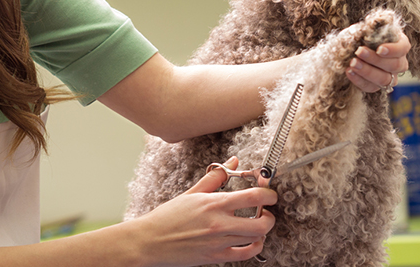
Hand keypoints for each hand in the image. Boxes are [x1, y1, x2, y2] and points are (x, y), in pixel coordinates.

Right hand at [135, 157, 276, 266]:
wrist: (149, 241)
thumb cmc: (167, 217)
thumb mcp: (192, 193)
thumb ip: (215, 178)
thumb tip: (233, 162)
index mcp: (214, 203)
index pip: (254, 196)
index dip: (269, 194)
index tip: (270, 194)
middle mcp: (220, 223)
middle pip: (262, 221)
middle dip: (270, 215)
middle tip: (266, 211)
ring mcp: (219, 242)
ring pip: (256, 238)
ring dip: (262, 231)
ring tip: (257, 224)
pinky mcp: (216, 257)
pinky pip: (245, 254)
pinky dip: (254, 247)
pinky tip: (251, 241)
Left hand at [345, 32, 409, 92]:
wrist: (349, 49)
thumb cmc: (361, 36)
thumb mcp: (366, 28)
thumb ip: (371, 27)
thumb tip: (373, 23)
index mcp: (400, 44)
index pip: (403, 48)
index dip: (393, 50)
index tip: (379, 49)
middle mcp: (399, 62)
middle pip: (394, 65)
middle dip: (375, 59)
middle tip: (359, 52)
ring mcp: (390, 76)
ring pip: (384, 79)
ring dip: (367, 71)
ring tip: (352, 63)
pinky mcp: (377, 86)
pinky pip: (371, 87)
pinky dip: (359, 80)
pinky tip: (349, 71)